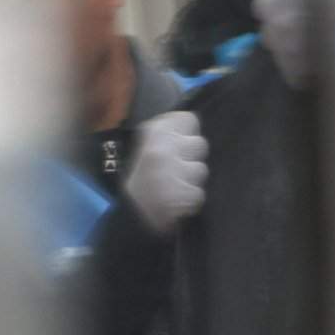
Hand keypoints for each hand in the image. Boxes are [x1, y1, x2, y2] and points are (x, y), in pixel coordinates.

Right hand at [126, 110, 207, 234]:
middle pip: (200, 144)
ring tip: (175, 186)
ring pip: (201, 169)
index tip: (181, 143)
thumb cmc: (141, 179)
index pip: (188, 119)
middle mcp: (164, 149)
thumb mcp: (148, 148)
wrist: (132, 215)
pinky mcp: (183, 195)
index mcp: (154, 133)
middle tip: (177, 170)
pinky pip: (199, 193)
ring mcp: (173, 172)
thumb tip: (193, 120)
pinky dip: (192, 200)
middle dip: (193, 158)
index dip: (188, 133)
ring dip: (193, 180)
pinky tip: (178, 201)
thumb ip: (169, 134)